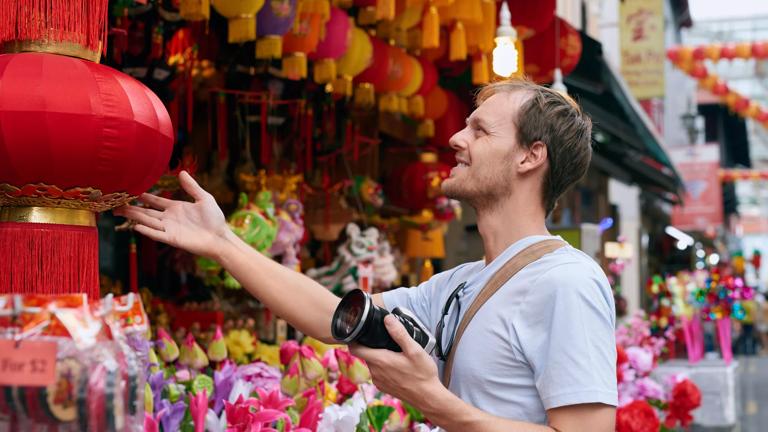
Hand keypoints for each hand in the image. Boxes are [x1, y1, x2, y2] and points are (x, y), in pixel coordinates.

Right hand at [113, 171, 229, 258]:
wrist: (220, 237)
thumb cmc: (214, 219)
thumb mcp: (204, 199)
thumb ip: (192, 187)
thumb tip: (182, 172)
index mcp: (175, 207)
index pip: (155, 201)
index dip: (143, 196)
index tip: (130, 190)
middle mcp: (169, 218)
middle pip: (146, 211)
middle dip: (131, 207)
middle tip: (115, 202)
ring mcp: (169, 229)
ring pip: (147, 221)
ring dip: (134, 217)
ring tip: (119, 211)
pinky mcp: (172, 239)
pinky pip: (157, 234)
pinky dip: (147, 230)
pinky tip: (136, 226)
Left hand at [351, 315, 442, 407]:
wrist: (428, 398)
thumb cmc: (422, 375)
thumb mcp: (414, 350)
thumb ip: (399, 334)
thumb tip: (387, 320)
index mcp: (380, 361)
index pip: (355, 349)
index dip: (353, 339)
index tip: (358, 332)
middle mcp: (376, 372)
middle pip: (366, 354)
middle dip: (372, 346)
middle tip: (386, 339)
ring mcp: (379, 381)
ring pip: (372, 364)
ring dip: (379, 357)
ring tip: (394, 352)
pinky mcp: (384, 387)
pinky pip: (378, 373)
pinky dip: (384, 367)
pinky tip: (397, 366)